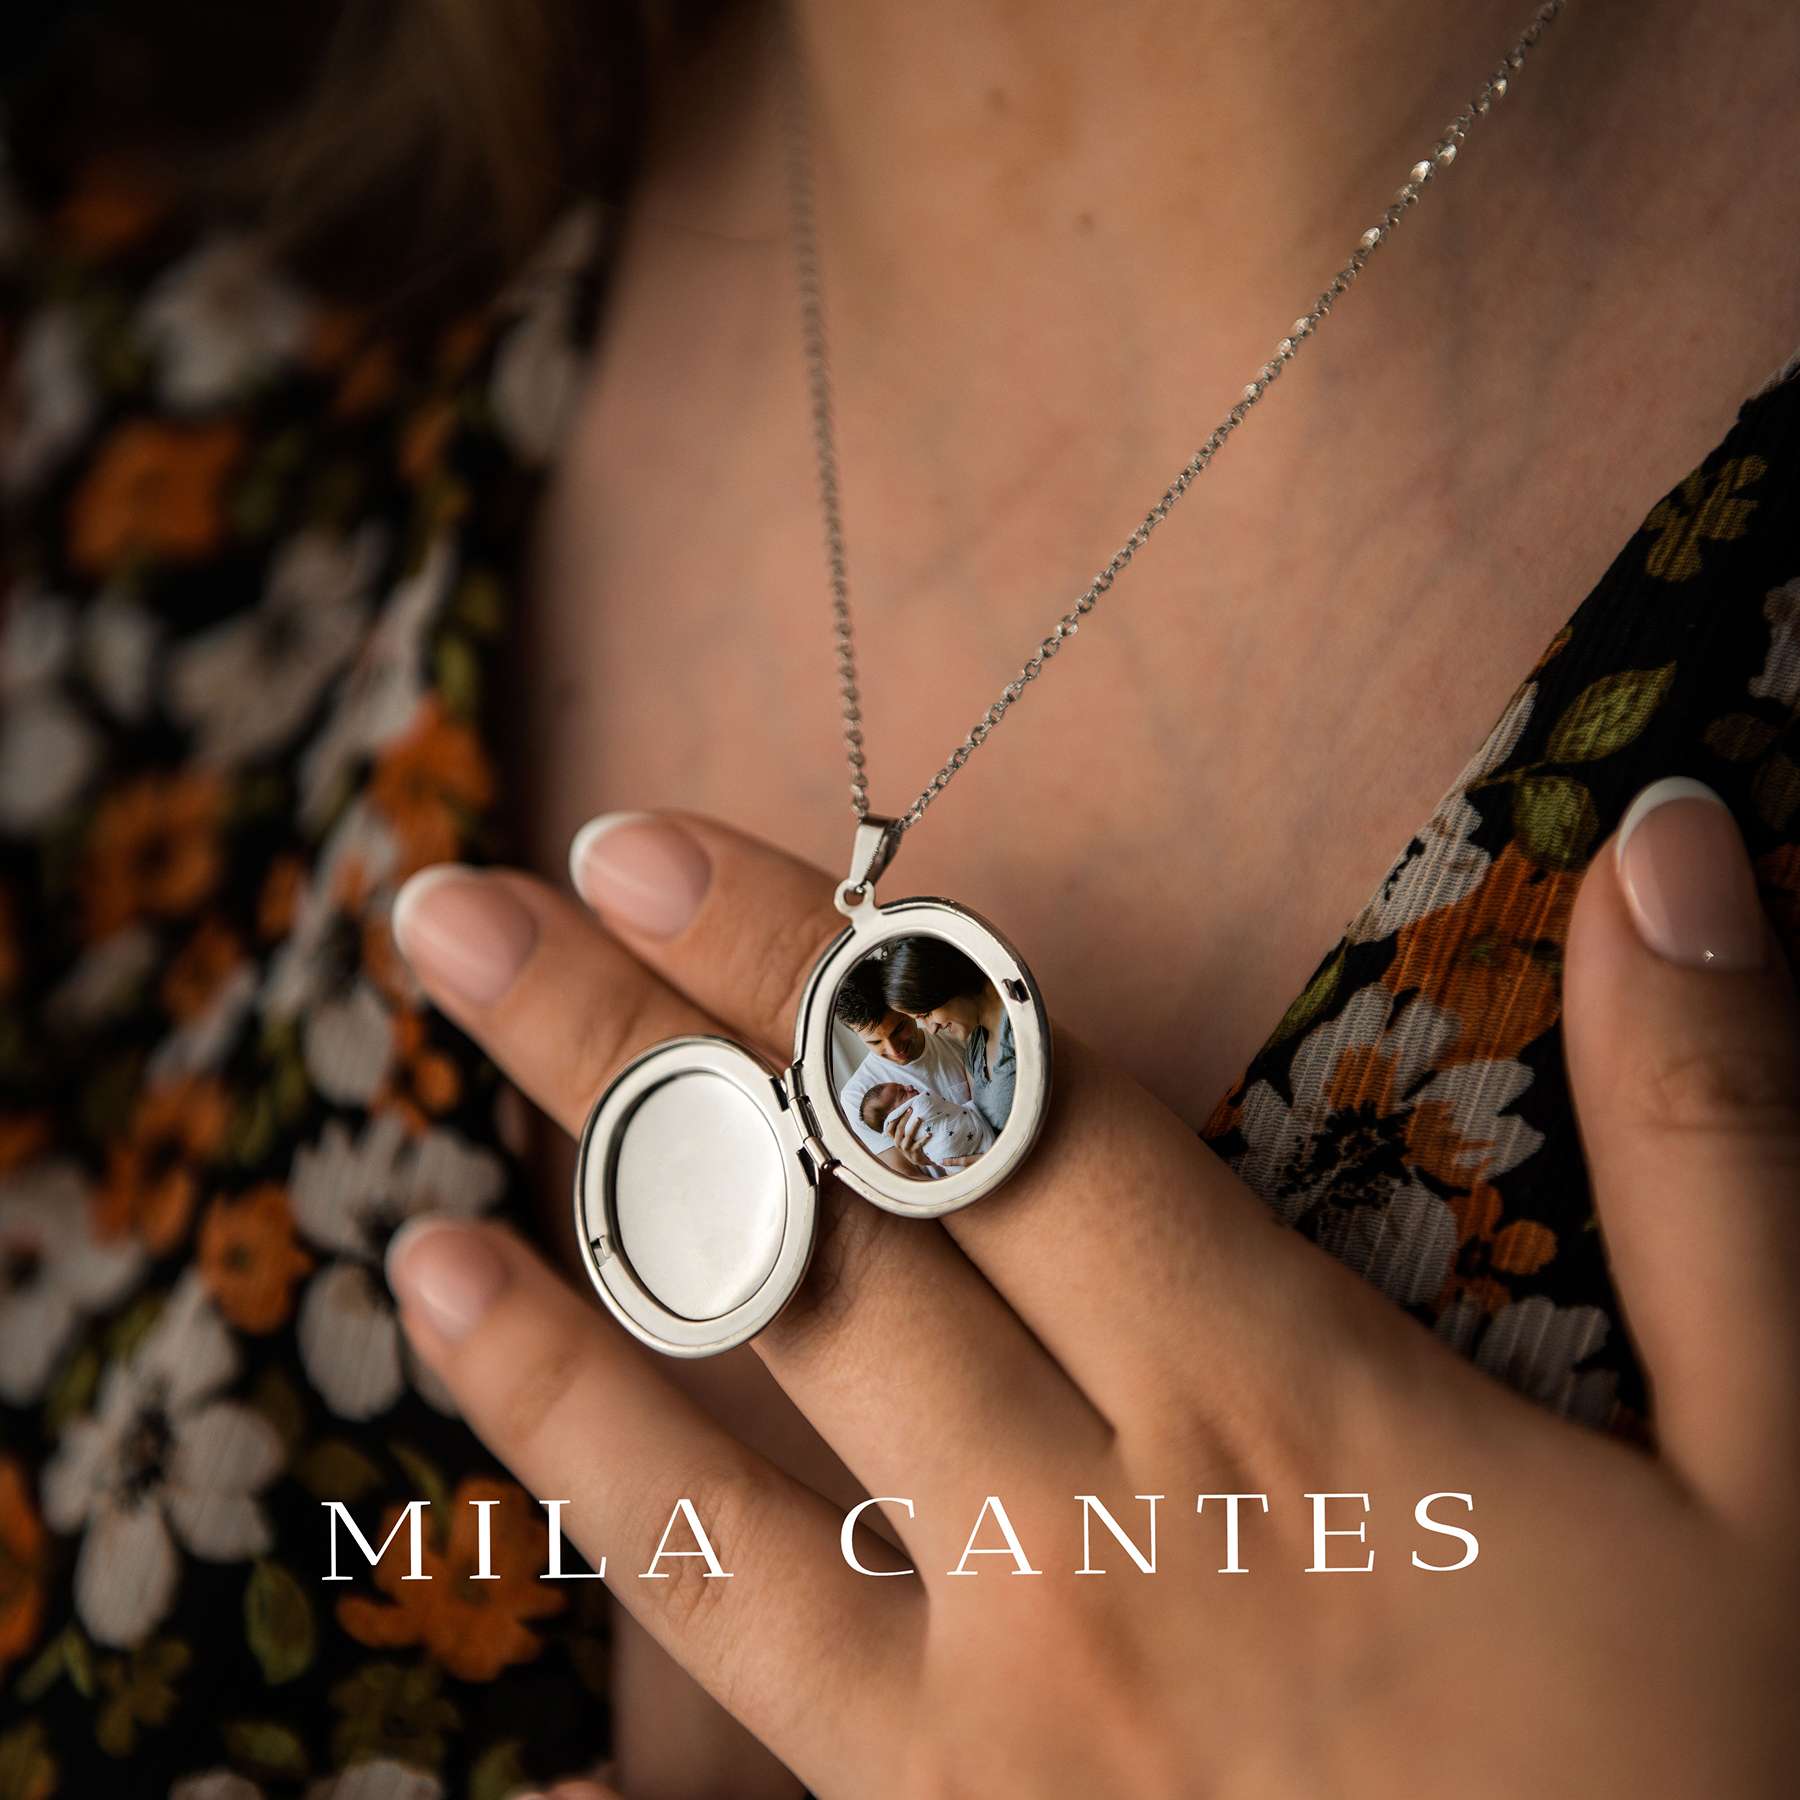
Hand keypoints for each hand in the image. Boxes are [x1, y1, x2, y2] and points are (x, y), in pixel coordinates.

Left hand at [387, 795, 1798, 1796]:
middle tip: (454, 917)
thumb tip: (1676, 851)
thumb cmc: (1741, 1789)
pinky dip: (598, 1546)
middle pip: (819, 1233)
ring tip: (423, 1171)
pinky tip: (479, 1423)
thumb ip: (1714, 1148)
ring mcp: (992, 1716)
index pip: (993, 1107)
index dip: (816, 957)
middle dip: (624, 1052)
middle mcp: (1092, 1532)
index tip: (648, 842)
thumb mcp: (1789, 1470)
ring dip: (570, 1289)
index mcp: (1281, 1408)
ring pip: (727, 1451)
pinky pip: (732, 1674)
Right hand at [885, 1105, 935, 1171]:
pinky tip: (929, 1134)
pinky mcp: (914, 1153)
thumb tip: (910, 1107)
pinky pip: (919, 1144)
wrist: (918, 1160)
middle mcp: (898, 1143)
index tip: (901, 1110)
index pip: (889, 1129)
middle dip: (904, 1118)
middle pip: (899, 1129)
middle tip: (911, 1109)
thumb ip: (904, 1126)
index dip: (893, 1120)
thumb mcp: (905, 1136)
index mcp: (895, 1138)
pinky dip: (924, 1139)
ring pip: (908, 1136)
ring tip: (919, 1119)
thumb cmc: (912, 1144)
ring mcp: (906, 1148)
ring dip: (913, 1126)